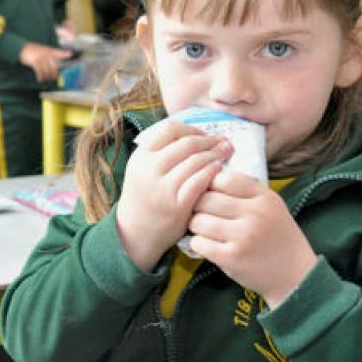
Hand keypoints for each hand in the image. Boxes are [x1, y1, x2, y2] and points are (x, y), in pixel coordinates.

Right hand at [18, 43, 71, 81]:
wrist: (22, 48)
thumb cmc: (33, 50)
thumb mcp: (44, 49)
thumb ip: (52, 54)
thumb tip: (62, 59)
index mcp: (49, 51)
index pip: (59, 52)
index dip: (65, 54)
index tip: (70, 54)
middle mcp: (46, 54)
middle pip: (54, 67)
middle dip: (54, 74)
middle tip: (53, 78)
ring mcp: (41, 58)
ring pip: (47, 71)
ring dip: (47, 77)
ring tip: (45, 80)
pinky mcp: (35, 62)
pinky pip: (40, 72)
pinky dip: (40, 77)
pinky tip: (40, 79)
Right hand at [116, 119, 231, 270]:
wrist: (135, 232)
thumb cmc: (145, 196)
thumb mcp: (142, 169)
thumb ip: (161, 151)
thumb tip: (194, 134)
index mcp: (140, 156)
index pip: (169, 129)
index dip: (191, 129)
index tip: (203, 135)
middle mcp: (149, 169)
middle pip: (186, 143)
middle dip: (209, 141)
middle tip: (223, 141)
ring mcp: (162, 188)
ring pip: (195, 161)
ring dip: (215, 155)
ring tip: (225, 153)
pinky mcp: (176, 205)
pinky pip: (199, 182)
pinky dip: (212, 172)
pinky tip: (220, 170)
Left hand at [188, 171, 317, 306]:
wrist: (296, 276)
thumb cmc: (277, 237)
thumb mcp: (270, 205)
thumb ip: (244, 190)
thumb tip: (207, 176)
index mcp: (264, 198)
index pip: (223, 179)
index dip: (211, 185)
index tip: (210, 194)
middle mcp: (255, 214)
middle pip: (206, 199)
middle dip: (198, 205)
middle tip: (200, 213)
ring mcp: (244, 237)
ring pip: (198, 220)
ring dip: (195, 225)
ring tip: (203, 229)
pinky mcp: (233, 258)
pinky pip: (199, 242)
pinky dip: (198, 243)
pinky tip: (207, 244)